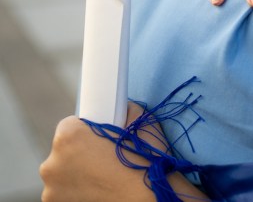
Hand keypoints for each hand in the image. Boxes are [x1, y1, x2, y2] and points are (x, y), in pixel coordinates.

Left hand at [40, 104, 208, 201]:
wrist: (153, 200)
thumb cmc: (148, 163)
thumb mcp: (143, 124)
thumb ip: (125, 111)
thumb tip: (122, 108)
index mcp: (69, 137)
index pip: (70, 126)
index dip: (88, 132)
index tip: (101, 140)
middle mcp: (52, 164)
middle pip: (63, 153)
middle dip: (81, 156)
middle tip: (108, 162)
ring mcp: (51, 192)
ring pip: (64, 177)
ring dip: (79, 178)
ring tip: (107, 181)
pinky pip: (67, 196)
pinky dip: (79, 195)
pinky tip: (101, 193)